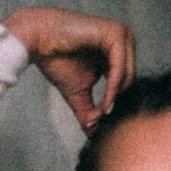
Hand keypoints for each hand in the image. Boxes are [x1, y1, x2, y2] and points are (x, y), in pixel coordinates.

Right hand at [2, 7, 134, 133]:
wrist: (39, 40)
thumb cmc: (57, 61)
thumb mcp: (79, 94)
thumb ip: (90, 113)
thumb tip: (95, 136)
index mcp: (117, 55)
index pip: (127, 85)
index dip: (116, 106)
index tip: (104, 125)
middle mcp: (124, 44)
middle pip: (131, 83)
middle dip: (117, 105)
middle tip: (102, 122)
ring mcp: (122, 36)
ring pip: (129, 78)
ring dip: (115, 100)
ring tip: (101, 114)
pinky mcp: (116, 34)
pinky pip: (120, 69)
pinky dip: (113, 89)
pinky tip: (105, 103)